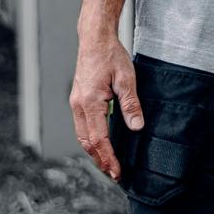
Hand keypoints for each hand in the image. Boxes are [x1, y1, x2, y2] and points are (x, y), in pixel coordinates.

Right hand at [69, 37, 144, 180]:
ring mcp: (76, 103)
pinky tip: (100, 143)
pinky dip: (90, 139)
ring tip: (108, 163)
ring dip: (94, 152)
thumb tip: (137, 128)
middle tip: (114, 174)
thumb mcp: (126, 78)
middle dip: (100, 160)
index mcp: (90, 102)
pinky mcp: (78, 99)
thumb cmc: (110, 55)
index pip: (99, 139)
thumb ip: (130, 104)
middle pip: (87, 142)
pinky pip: (82, 126)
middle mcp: (79, 105)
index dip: (108, 158)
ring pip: (82, 136)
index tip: (117, 172)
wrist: (95, 38)